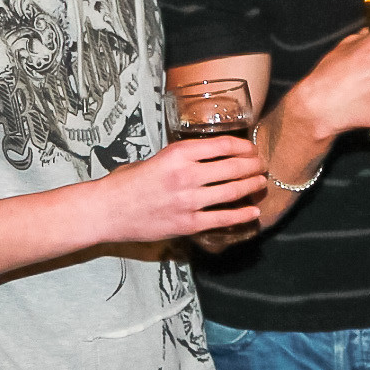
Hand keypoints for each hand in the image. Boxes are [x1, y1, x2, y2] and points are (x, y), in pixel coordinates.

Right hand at [97, 136, 264, 243]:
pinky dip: (242, 215)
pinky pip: (223, 218)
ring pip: (233, 191)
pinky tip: (253, 212)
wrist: (106, 211)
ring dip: (252, 187)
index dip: (245, 146)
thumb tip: (209, 157)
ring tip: (261, 184)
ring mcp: (188, 201)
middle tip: (263, 167)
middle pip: (234, 167)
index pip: (224, 145)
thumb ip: (182, 158)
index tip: (252, 149)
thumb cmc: (128, 183)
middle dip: (254, 166)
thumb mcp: (156, 159)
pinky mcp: (187, 223)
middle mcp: (186, 174)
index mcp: (178, 153)